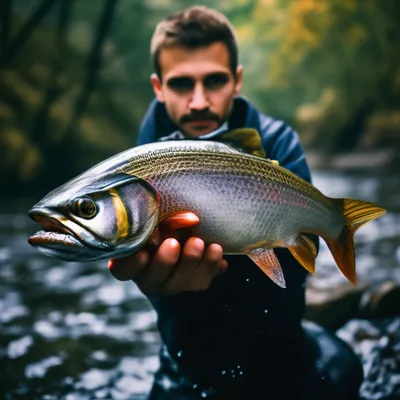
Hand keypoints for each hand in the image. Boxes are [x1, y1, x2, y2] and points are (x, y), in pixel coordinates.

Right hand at [108, 213, 226, 294]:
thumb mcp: (158, 218)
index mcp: (132, 262)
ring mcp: (174, 284)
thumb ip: (164, 217)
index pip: (123, 270)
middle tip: (173, 242)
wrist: (186, 233)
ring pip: (181, 282)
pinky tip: (216, 250)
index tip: (141, 253)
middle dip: (164, 261)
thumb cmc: (163, 223)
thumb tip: (190, 219)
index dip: (131, 265)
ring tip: (198, 242)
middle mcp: (150, 278)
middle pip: (154, 279)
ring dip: (190, 261)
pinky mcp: (195, 284)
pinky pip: (203, 280)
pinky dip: (211, 265)